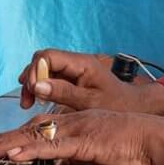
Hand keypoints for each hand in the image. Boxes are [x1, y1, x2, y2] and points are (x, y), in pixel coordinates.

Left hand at [0, 109, 163, 164]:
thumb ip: (89, 150)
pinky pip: (52, 146)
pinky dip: (30, 150)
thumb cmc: (141, 144)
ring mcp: (80, 128)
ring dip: (9, 144)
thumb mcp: (109, 146)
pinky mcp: (85, 140)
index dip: (21, 134)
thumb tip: (77, 159)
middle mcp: (77, 120)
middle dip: (6, 138)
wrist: (159, 137)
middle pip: (34, 128)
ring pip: (38, 135)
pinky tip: (12, 155)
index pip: (45, 127)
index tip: (1, 144)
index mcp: (82, 121)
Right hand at [19, 49, 163, 116]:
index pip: (47, 56)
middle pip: (42, 61)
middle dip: (30, 78)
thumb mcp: (90, 102)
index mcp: (82, 63)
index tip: (33, 91)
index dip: (35, 71)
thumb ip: (63, 93)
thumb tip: (37, 86)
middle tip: (27, 101)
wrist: (136, 108)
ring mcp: (74, 71)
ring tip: (29, 103)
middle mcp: (76, 63)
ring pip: (44, 70)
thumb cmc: (118, 104)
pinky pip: (51, 79)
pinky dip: (41, 89)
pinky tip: (38, 102)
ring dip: (33, 84)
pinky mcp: (73, 80)